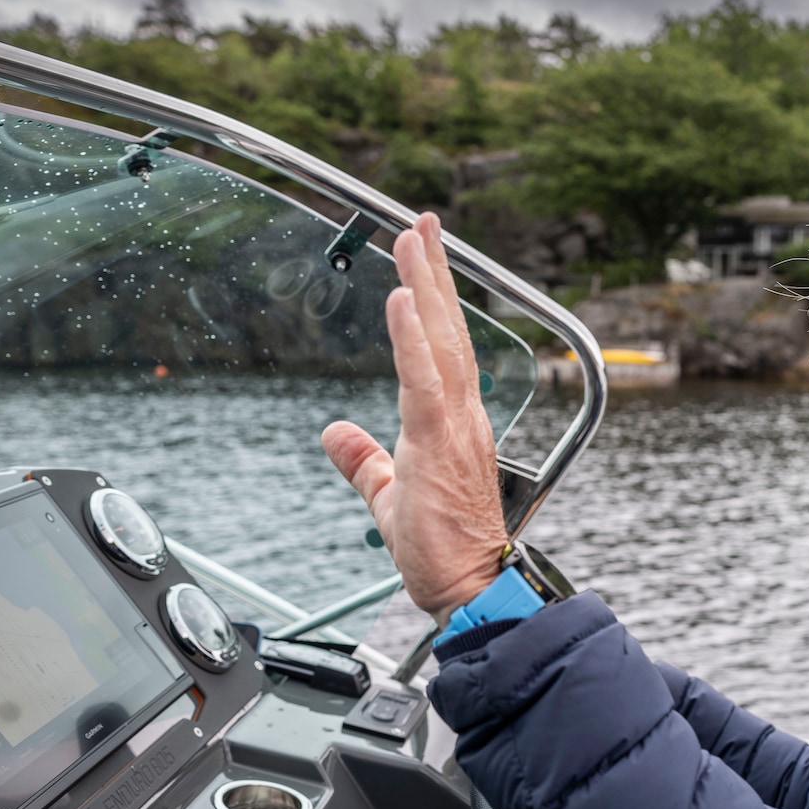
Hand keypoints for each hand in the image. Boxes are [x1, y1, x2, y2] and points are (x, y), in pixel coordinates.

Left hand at [321, 214, 507, 619]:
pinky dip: (411, 336)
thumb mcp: (390, 498)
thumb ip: (365, 461)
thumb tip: (335, 432)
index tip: (422, 258)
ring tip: (412, 236)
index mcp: (454, 425)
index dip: (433, 301)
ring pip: (441, 342)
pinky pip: (424, 379)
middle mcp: (464, 416)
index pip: (445, 350)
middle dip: (434, 272)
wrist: (473, 587)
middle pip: (448, 331)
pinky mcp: (439, 444)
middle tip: (421, 222)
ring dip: (425, 285)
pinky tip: (401, 296)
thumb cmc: (442, 552)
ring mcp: (455, 427)